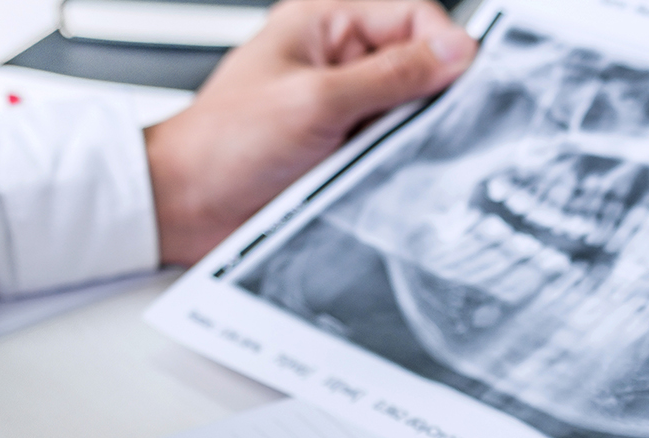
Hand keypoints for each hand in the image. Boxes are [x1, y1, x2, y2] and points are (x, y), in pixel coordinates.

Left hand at [144, 0, 476, 265]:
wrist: (185, 206)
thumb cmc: (224, 144)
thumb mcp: (317, 101)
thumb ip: (391, 75)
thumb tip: (455, 52)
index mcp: (325, 22)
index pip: (414, 13)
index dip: (446, 46)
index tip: (462, 84)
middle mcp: (337, 57)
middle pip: (420, 61)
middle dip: (429, 95)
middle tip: (421, 125)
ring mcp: (343, 102)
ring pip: (411, 108)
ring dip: (409, 133)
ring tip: (385, 153)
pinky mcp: (345, 143)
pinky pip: (393, 144)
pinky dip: (397, 159)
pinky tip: (382, 171)